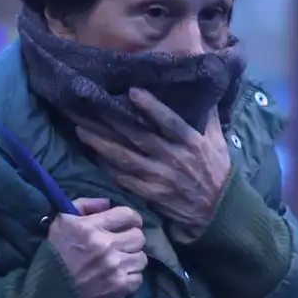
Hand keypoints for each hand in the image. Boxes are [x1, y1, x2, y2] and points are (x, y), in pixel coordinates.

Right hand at [48, 197, 146, 297]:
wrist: (47, 292)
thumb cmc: (54, 254)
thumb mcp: (61, 221)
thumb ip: (84, 205)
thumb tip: (107, 203)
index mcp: (91, 227)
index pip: (128, 214)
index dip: (130, 218)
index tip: (127, 224)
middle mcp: (106, 246)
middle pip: (139, 236)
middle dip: (131, 238)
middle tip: (122, 243)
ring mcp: (115, 268)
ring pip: (142, 258)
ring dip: (132, 258)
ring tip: (121, 261)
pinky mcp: (119, 288)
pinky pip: (138, 278)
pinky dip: (130, 277)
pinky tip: (118, 276)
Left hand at [75, 88, 231, 239]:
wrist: (217, 209)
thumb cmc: (216, 169)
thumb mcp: (217, 140)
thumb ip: (208, 115)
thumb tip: (202, 88)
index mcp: (190, 142)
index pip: (169, 121)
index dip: (151, 106)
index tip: (131, 91)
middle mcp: (173, 157)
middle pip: (137, 136)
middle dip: (110, 122)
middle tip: (87, 107)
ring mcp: (159, 176)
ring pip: (124, 158)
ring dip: (100, 144)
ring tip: (80, 130)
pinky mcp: (150, 193)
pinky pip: (124, 178)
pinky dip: (107, 167)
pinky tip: (92, 156)